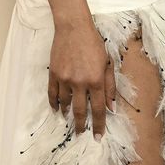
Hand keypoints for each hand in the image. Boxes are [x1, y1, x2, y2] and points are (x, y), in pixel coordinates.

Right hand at [48, 21, 114, 136]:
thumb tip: (112, 107)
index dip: (99, 125)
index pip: (99, 109)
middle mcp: (81, 82)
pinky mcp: (54, 74)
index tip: (98, 137)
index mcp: (96, 80)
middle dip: (81, 125)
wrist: (74, 27)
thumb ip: (110, 86)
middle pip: (80, 111)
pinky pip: (52, 94)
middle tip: (80, 134)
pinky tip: (57, 109)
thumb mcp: (107, 63)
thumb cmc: (93, 43)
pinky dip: (54, 104)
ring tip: (69, 118)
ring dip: (68, 113)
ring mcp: (65, 79)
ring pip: (65, 104)